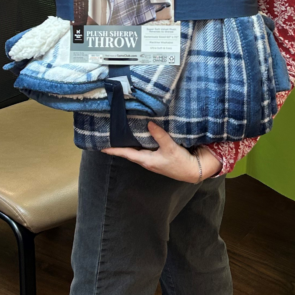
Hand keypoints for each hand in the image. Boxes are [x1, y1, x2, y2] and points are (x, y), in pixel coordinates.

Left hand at [104, 122, 222, 181]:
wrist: (193, 170)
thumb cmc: (180, 162)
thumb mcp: (170, 148)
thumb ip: (160, 136)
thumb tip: (149, 123)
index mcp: (146, 160)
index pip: (126, 153)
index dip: (114, 150)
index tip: (102, 147)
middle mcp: (146, 160)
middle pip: (129, 151)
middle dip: (119, 144)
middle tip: (109, 135)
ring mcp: (152, 159)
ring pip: (137, 149)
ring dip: (129, 142)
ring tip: (121, 133)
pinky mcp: (159, 156)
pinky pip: (145, 148)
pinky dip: (140, 141)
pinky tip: (140, 134)